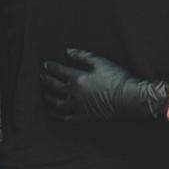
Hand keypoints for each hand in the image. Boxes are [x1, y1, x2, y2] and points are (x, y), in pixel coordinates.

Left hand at [40, 49, 168, 123]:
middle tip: (41, 76)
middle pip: (55, 86)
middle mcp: (74, 93)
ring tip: (44, 94)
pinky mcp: (83, 117)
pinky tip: (54, 112)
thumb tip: (68, 51)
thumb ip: (82, 56)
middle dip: (46, 80)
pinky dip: (57, 114)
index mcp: (77, 78)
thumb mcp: (100, 62)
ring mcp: (77, 106)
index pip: (59, 71)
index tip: (45, 65)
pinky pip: (66, 117)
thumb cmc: (116, 77)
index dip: (51, 67)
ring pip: (57, 103)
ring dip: (48, 97)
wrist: (127, 98)